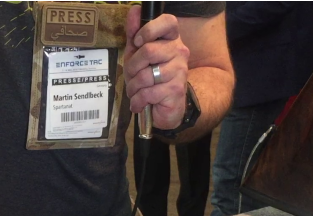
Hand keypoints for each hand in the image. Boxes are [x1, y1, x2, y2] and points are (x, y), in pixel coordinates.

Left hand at [124, 6, 189, 129]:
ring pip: (145, 75)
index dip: (149, 29)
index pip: (168, 21)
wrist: (163, 108)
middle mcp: (179, 52)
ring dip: (133, 87)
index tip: (138, 41)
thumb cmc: (149, 79)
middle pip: (148, 50)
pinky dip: (137, 100)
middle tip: (132, 76)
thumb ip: (134, 33)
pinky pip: (148, 92)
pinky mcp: (176, 90)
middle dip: (132, 67)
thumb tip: (134, 10)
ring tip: (136, 91)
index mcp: (170, 40)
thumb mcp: (137, 55)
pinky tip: (140, 103)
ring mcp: (180, 71)